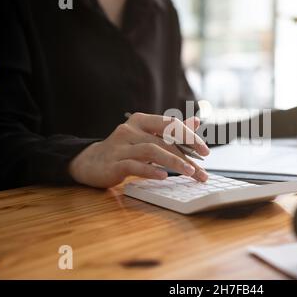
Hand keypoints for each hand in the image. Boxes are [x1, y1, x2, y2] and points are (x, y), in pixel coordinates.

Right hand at [69, 113, 209, 187]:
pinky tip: (163, 176)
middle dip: (186, 157)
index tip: (205, 151)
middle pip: (164, 141)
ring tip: (189, 173)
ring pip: (151, 151)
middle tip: (201, 172)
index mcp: (141, 120)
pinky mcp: (113, 164)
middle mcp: (130, 130)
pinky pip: (134, 166)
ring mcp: (120, 146)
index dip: (190, 136)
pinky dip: (150, 171)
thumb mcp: (148, 136)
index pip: (170, 124)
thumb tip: (196, 122)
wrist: (91, 162)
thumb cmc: (125, 149)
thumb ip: (171, 131)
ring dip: (173, 163)